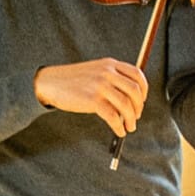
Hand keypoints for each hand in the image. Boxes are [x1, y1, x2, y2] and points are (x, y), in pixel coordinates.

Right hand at [34, 58, 148, 138]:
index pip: (137, 75)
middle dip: (139, 107)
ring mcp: (100, 86)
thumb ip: (112, 78)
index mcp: (110, 64)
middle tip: (136, 117)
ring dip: (131, 119)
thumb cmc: (73, 80)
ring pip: (126, 105)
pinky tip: (119, 131)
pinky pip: (113, 116)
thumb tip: (132, 98)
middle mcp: (107, 73)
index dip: (144, 90)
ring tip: (129, 127)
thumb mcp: (95, 71)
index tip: (142, 100)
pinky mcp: (92, 100)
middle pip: (135, 91)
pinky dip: (119, 126)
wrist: (49, 83)